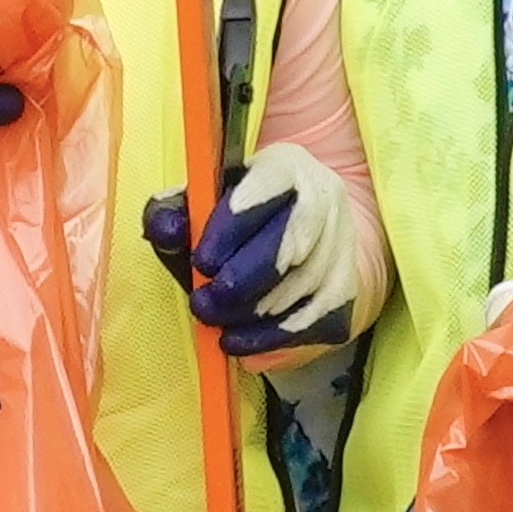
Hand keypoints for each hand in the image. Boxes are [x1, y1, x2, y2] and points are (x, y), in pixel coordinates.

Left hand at [141, 142, 362, 354]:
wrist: (296, 229)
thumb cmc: (236, 217)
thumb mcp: (202, 203)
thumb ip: (175, 213)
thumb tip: (164, 230)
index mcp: (285, 165)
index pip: (264, 189)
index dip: (231, 229)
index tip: (200, 264)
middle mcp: (324, 197)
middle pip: (290, 246)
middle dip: (241, 283)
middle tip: (203, 306)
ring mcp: (342, 241)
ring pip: (304, 288)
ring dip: (255, 317)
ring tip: (218, 328)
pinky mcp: (348, 284)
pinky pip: (319, 319)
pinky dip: (278, 339)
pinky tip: (244, 346)